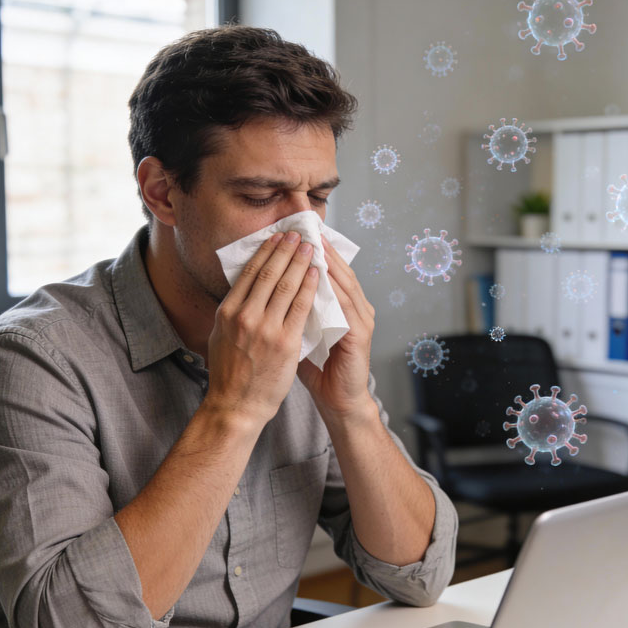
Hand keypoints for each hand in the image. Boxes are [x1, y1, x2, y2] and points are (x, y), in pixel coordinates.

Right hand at [204, 231, 319, 428]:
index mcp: (227, 312)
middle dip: (285, 250)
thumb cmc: (230, 374)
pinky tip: (317, 274)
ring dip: (300, 262)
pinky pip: (301, 307)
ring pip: (286, 286)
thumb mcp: (221, 335)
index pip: (249, 273)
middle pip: (269, 273)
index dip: (266, 252)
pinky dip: (310, 287)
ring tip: (311, 247)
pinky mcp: (285, 343)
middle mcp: (244, 316)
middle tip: (298, 234)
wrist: (237, 406)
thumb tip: (243, 289)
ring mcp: (265, 329)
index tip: (277, 238)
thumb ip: (233, 312)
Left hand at [296, 236, 375, 422]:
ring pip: (344, 282)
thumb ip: (293, 311)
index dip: (312, 251)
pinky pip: (345, 305)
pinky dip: (333, 289)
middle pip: (339, 269)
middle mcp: (356, 308)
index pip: (328, 270)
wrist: (337, 401)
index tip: (294, 231)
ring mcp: (361, 319)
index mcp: (342, 306)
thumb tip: (266, 288)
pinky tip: (319, 275)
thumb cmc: (318, 370)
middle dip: (321, 248)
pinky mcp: (360, 334)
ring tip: (311, 243)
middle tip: (303, 226)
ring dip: (328, 262)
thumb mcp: (301, 333)